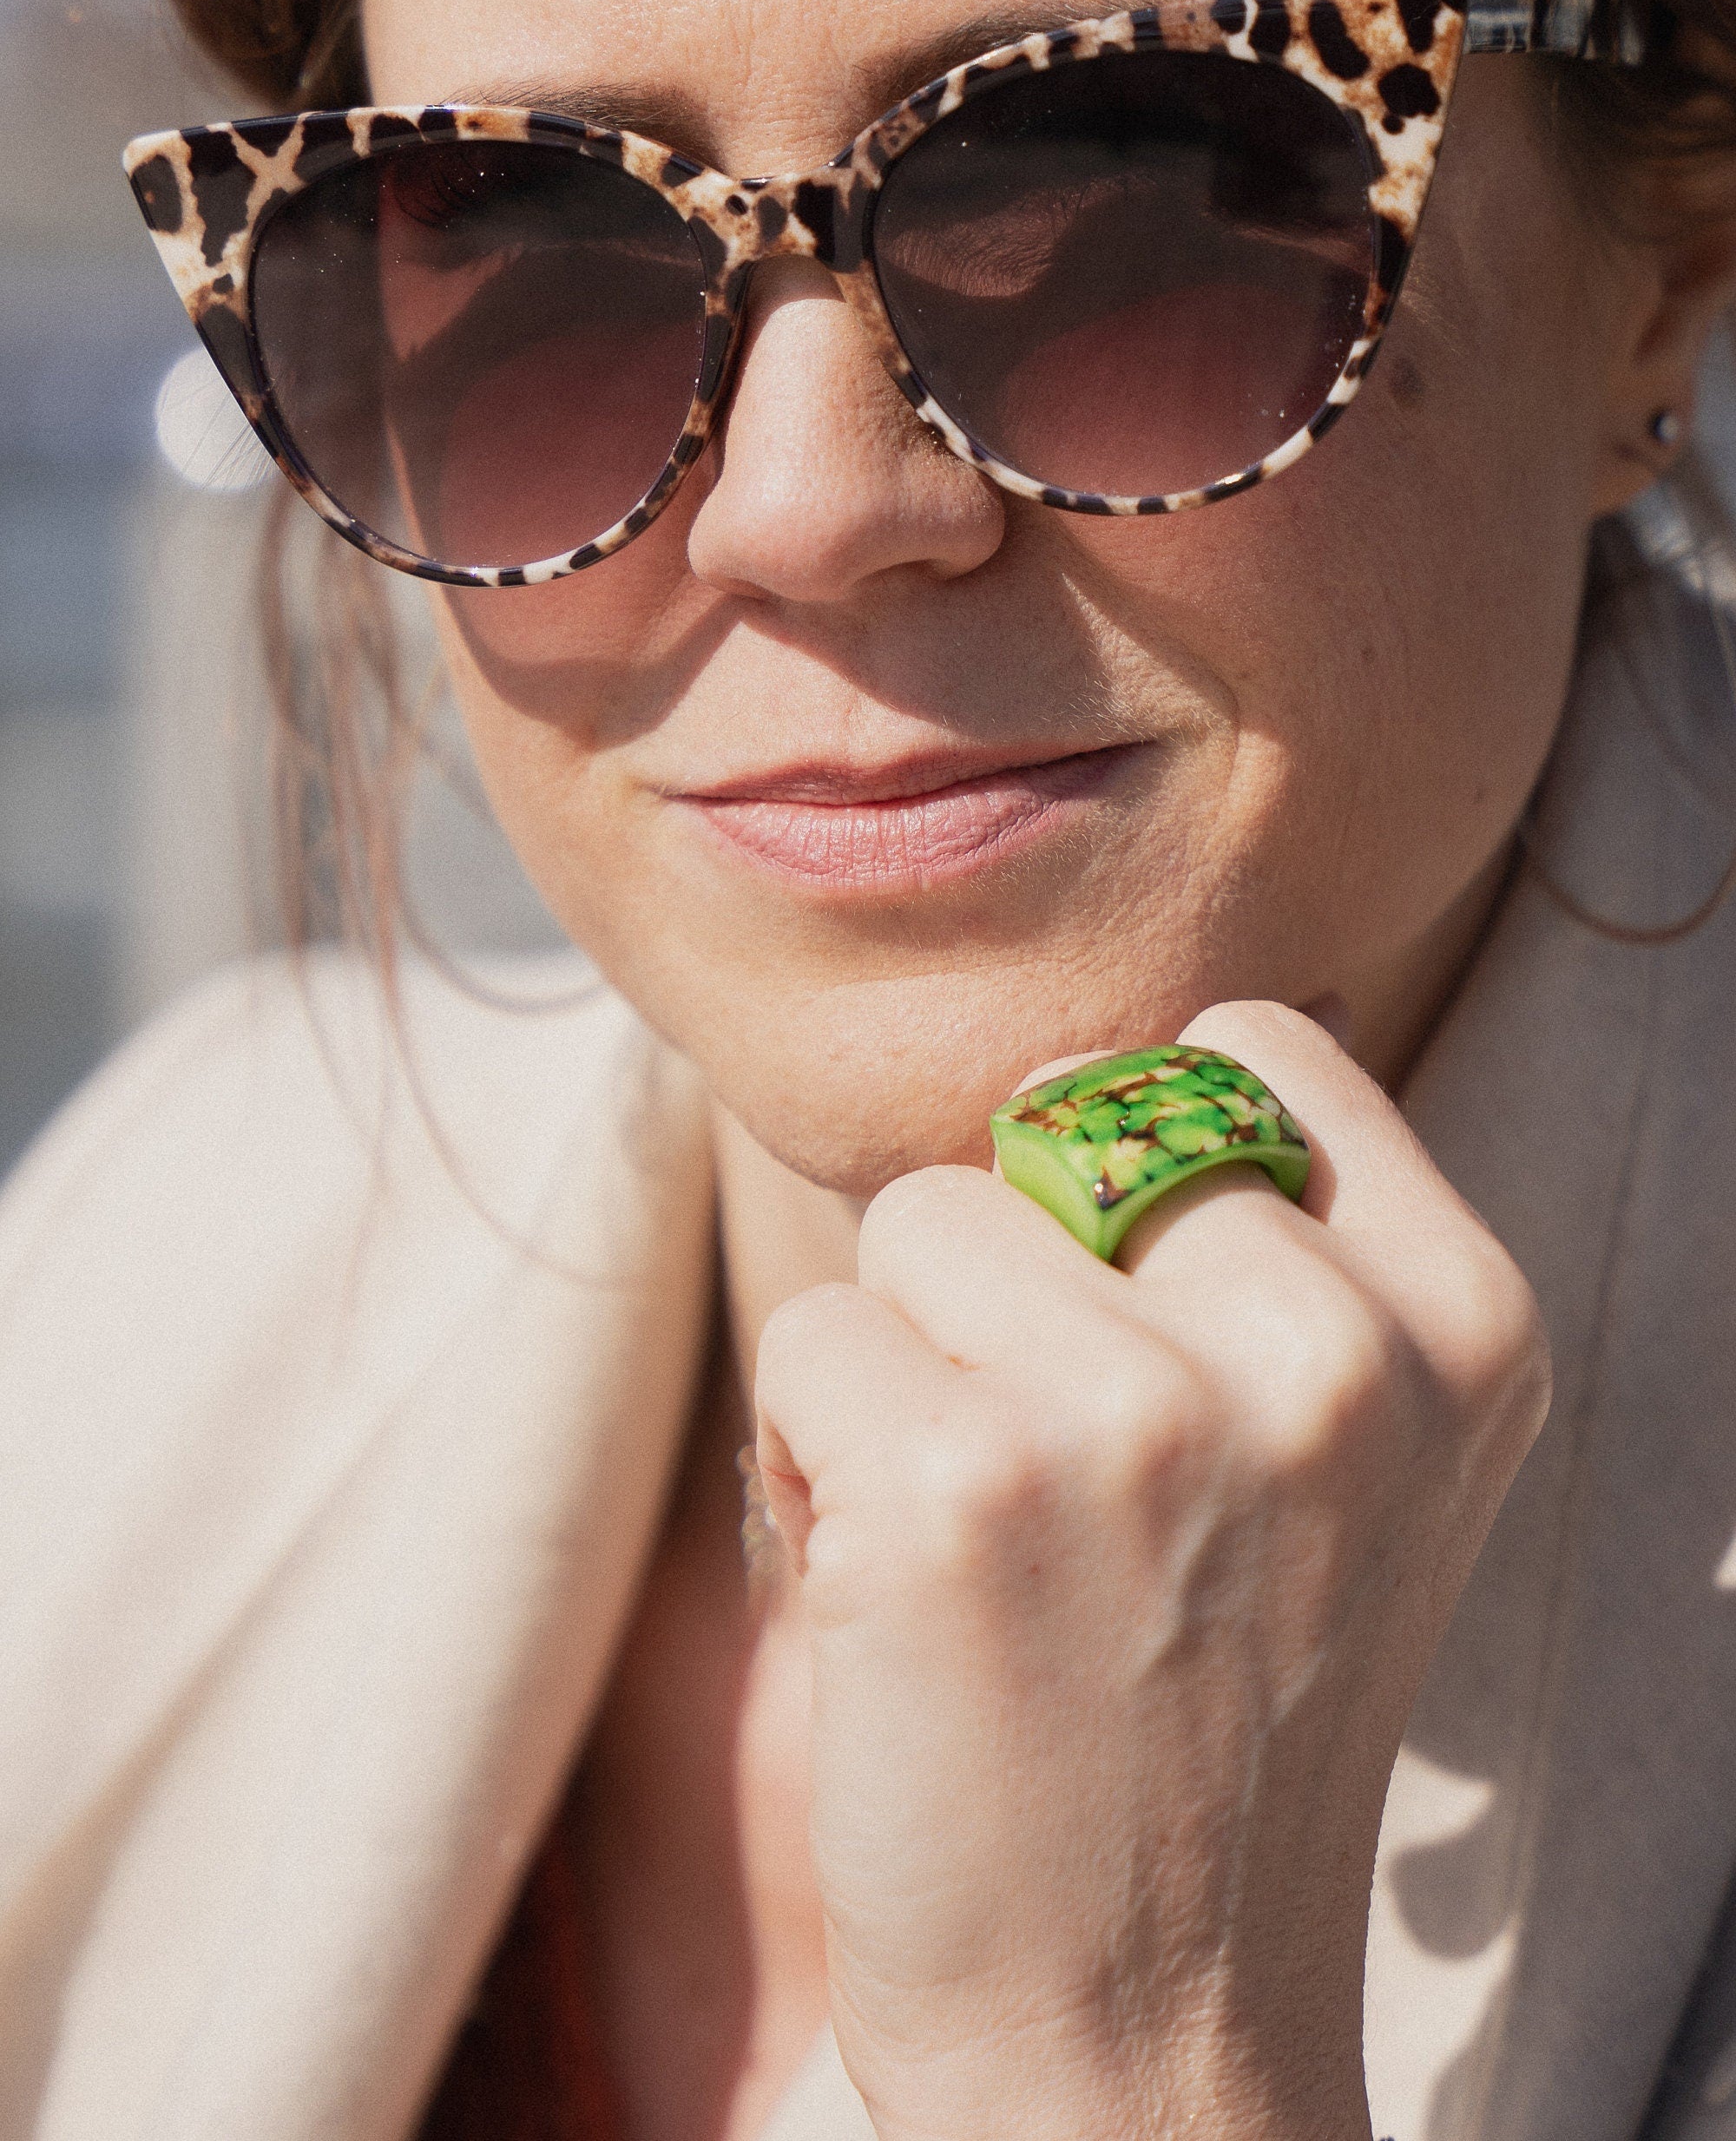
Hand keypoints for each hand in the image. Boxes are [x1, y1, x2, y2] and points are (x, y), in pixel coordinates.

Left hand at [753, 1002, 1549, 2140]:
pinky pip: (810, 1338)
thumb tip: (1105, 1073)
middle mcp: (1332, 1354)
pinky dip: (812, 1458)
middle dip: (1023, 1281)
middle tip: (1075, 1493)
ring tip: (990, 1545)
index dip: (1151, 1167)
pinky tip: (904, 1600)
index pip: (1255, 1048)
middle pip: (1064, 1123)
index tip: (1151, 1322)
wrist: (1142, 2036)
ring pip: (917, 1218)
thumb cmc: (1212, 1713)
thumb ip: (1279, 1254)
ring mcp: (1145, 1417)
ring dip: (912, 1364)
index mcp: (1462, 1324)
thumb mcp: (1351, 1465)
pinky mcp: (957, 1491)